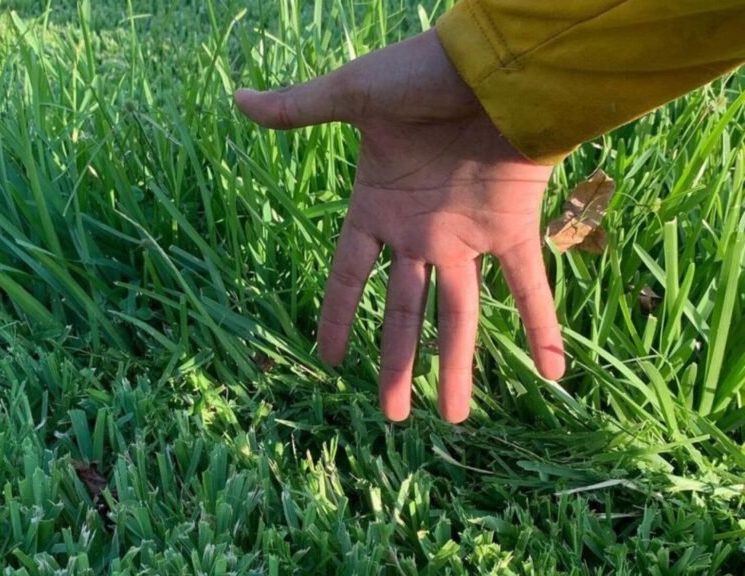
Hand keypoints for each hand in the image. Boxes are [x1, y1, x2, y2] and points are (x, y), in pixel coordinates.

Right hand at [235, 30, 564, 422]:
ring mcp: (467, 235)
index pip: (351, 276)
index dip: (341, 317)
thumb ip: (298, 109)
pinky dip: (544, 326)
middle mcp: (421, 232)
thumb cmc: (420, 74)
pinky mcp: (513, 228)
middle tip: (393, 416)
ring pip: (460, 314)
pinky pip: (530, 287)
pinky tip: (552, 373)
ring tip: (453, 417)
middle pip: (404, 312)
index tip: (329, 361)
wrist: (493, 61)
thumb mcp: (351, 95)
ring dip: (457, 365)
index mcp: (378, 206)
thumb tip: (238, 100)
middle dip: (397, 363)